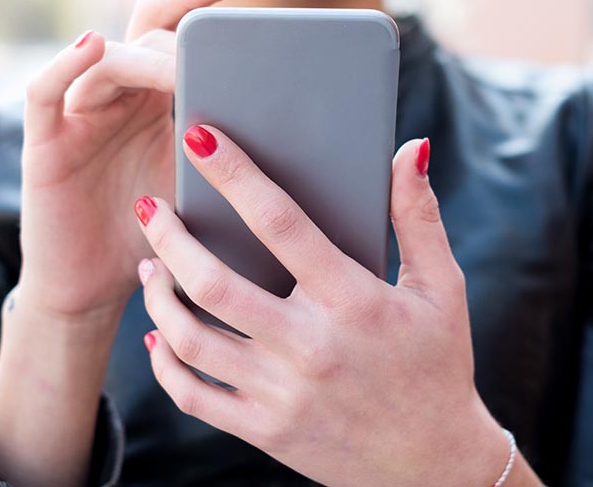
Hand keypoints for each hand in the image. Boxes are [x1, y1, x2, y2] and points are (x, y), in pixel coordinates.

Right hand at [18, 0, 233, 321]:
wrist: (100, 291)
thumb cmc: (161, 242)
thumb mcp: (208, 191)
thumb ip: (237, 157)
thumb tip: (311, 139)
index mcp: (158, 102)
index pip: (175, 34)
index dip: (196, 3)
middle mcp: (118, 98)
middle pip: (142, 31)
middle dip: (180, 9)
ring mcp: (79, 116)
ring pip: (105, 60)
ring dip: (144, 55)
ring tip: (180, 58)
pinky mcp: (45, 144)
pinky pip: (47, 92)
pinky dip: (65, 64)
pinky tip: (93, 46)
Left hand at [136, 125, 540, 485]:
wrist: (434, 465)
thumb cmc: (438, 365)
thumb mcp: (443, 288)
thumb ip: (419, 217)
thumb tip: (409, 149)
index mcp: (354, 301)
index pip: (280, 223)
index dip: (235, 174)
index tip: (199, 137)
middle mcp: (311, 347)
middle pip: (214, 282)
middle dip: (169, 237)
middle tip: (149, 207)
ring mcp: (282, 394)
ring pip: (191, 339)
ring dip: (159, 296)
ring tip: (151, 266)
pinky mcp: (265, 431)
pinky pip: (194, 397)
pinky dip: (165, 364)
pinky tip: (160, 334)